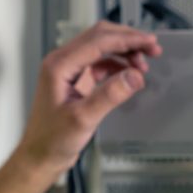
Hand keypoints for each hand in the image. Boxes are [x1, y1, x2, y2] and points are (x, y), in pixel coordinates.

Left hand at [13, 21, 161, 184]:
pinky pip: (100, 63)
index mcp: (59, 65)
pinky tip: (129, 74)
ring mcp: (69, 70)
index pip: (98, 41)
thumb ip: (109, 95)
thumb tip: (133, 76)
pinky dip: (117, 64)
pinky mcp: (75, 80)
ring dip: (124, 51)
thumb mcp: (83, 118)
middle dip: (128, 40)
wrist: (41, 155)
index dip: (127, 39)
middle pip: (100, 37)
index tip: (149, 42)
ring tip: (143, 64)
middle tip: (152, 48)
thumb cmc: (51, 140)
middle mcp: (62, 62)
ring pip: (101, 48)